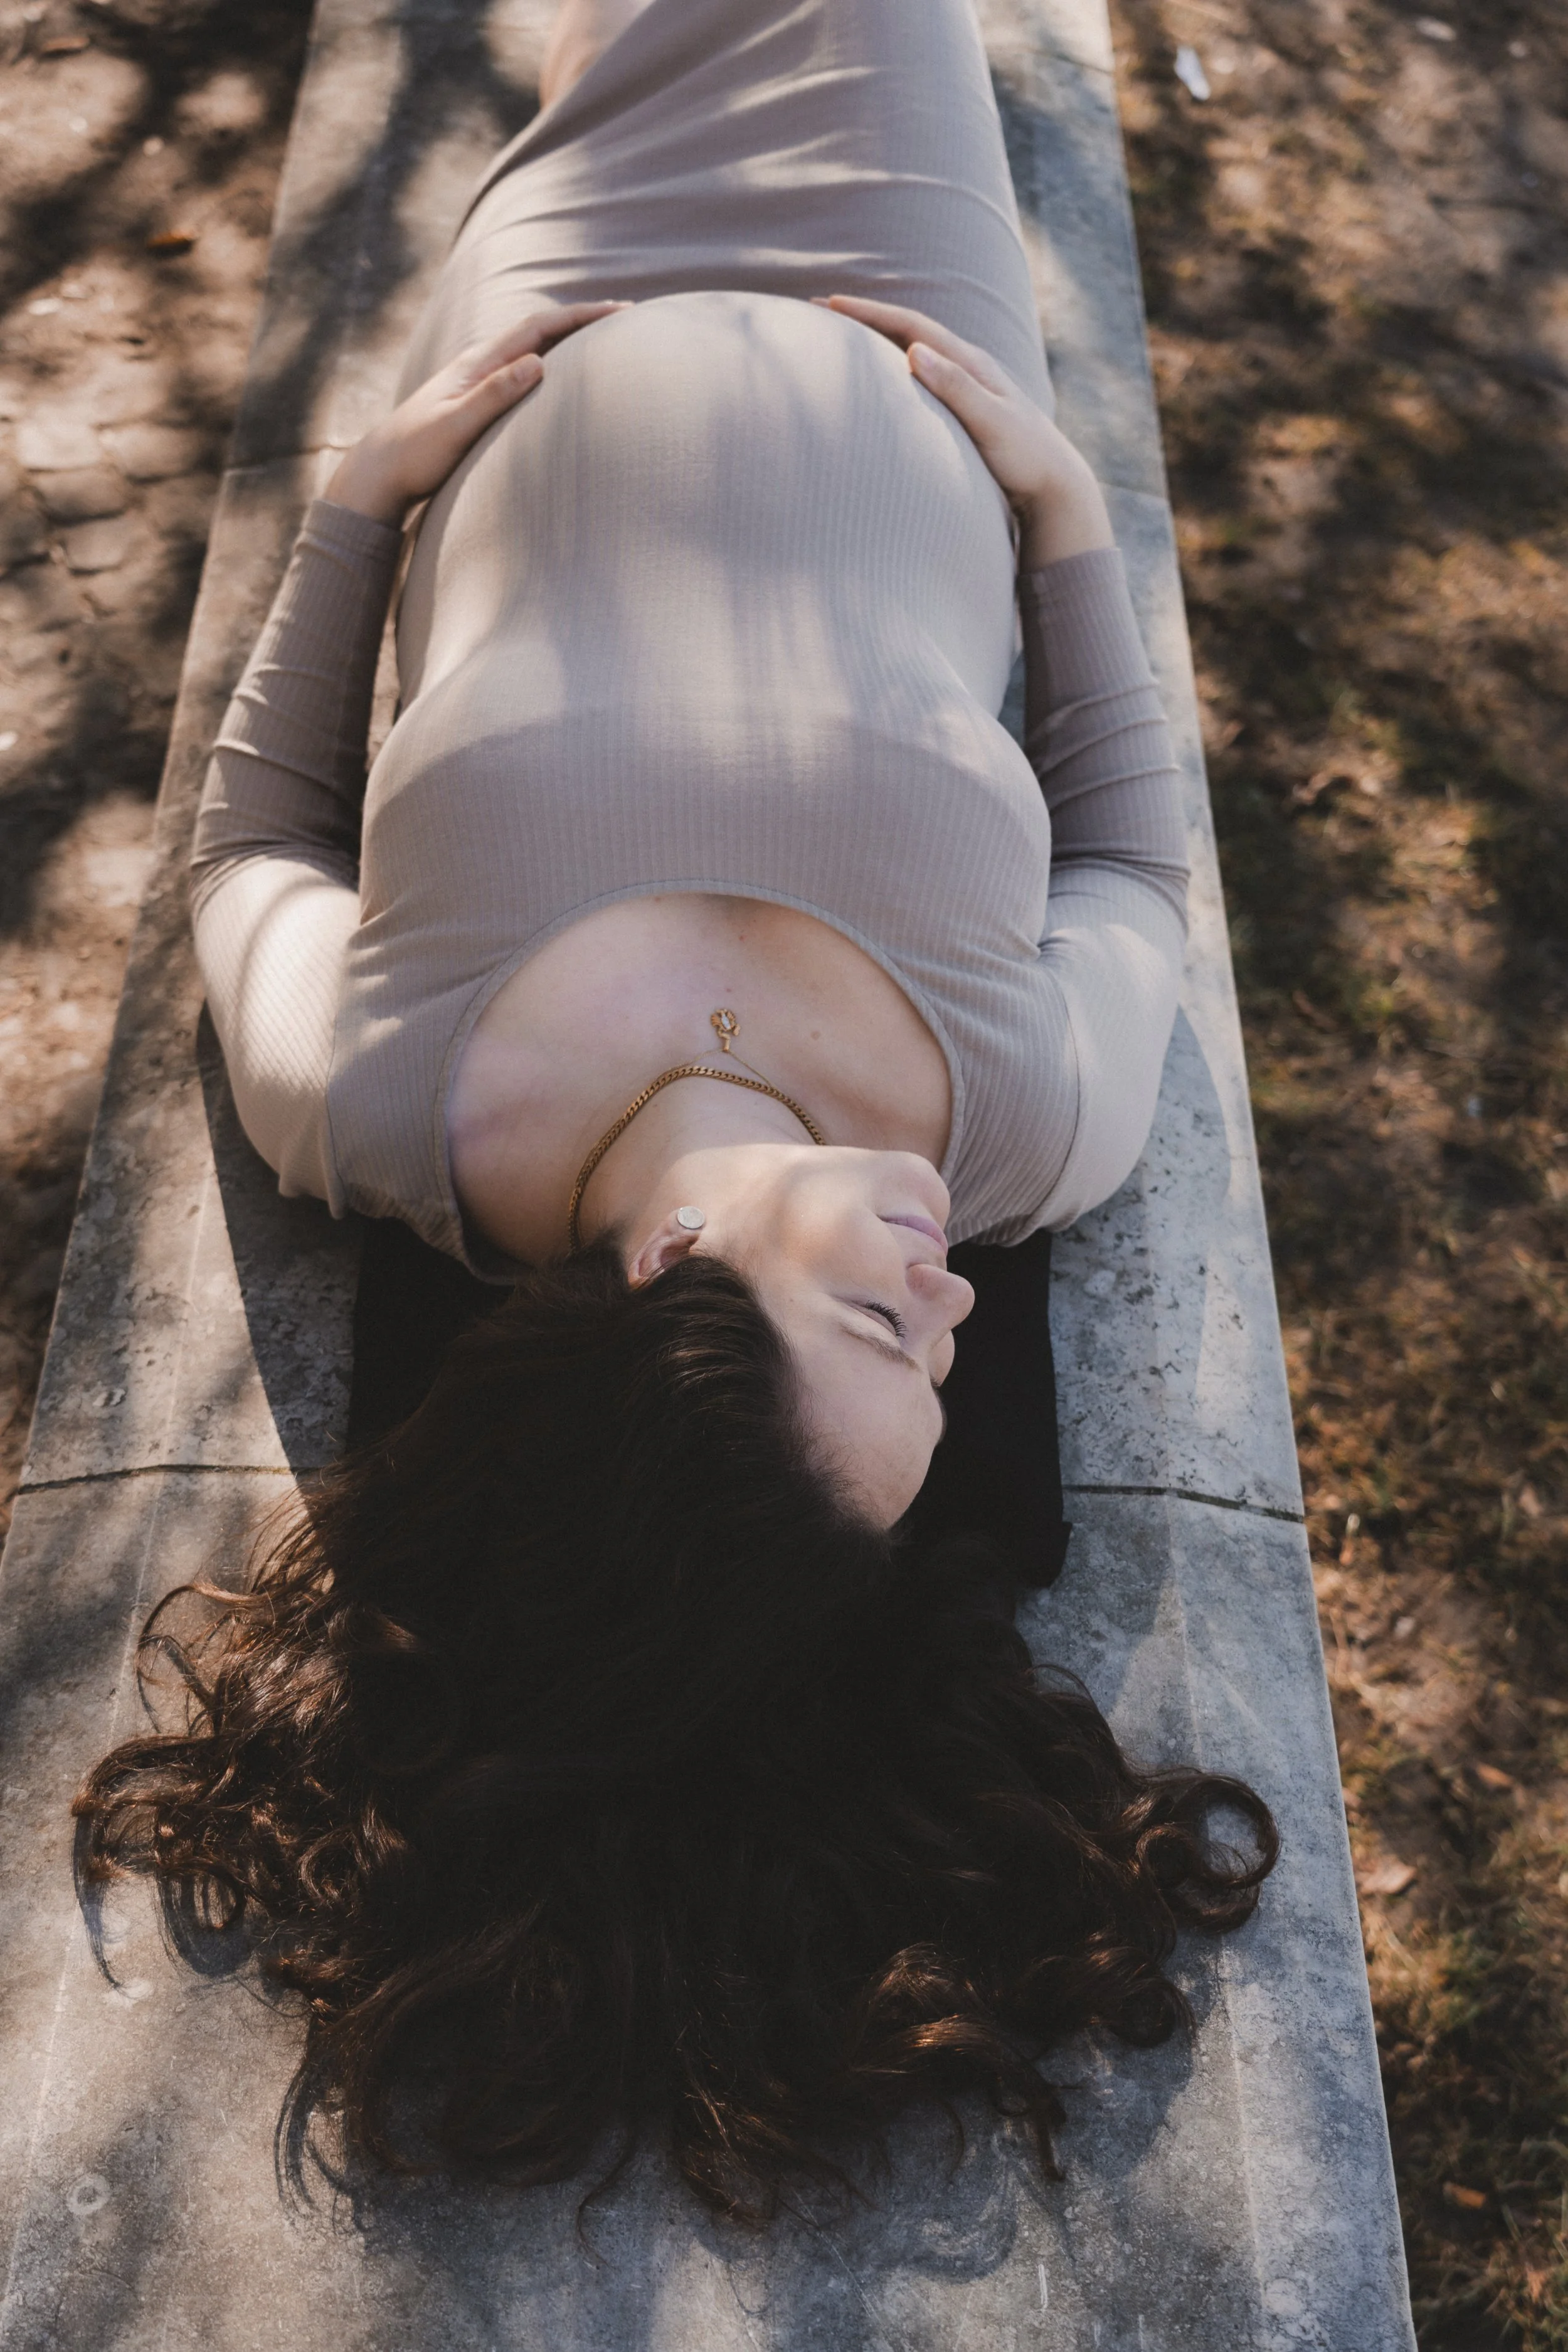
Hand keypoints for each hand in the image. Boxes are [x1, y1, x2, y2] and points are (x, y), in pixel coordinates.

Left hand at [325, 301, 630, 525]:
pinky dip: (552, 364)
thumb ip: (495, 395)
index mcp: (479, 363)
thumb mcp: (456, 426)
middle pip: (540, 330)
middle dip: (583, 321)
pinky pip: (524, 372)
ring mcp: (478, 381)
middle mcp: (480, 364)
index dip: (581, 316)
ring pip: (533, 349)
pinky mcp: (478, 400)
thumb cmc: (415, 454)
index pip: (539, 327)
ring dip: (569, 340)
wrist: (379, 471)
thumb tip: (539, 363)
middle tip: (627, 319)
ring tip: (606, 341)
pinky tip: (564, 375)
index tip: (620, 312)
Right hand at [819, 295, 1113, 568]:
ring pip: (912, 351)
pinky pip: (920, 376)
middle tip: (822, 310)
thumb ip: (955, 388)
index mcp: (971, 363)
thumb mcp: (991, 423)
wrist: (1057, 484)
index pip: (911, 326)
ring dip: (877, 339)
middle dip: (865, 318)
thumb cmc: (1026, 458)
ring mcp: (967, 385)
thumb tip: (914, 352)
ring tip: (841, 337)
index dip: (870, 313)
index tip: (831, 304)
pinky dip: (892, 366)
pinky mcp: (965, 407)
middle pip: (908, 331)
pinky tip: (879, 376)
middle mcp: (968, 367)